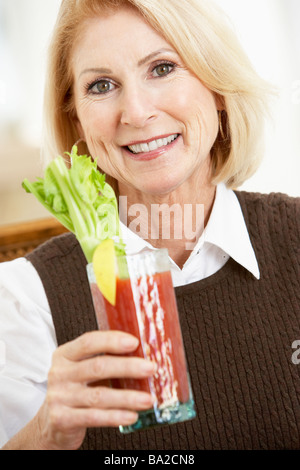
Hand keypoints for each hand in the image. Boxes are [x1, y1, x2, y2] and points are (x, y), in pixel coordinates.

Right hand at [35, 330, 155, 449]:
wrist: (53, 423)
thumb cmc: (77, 390)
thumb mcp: (82, 369)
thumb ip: (104, 359)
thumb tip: (143, 355)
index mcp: (65, 354)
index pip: (88, 342)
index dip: (112, 340)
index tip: (135, 342)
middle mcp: (59, 373)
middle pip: (97, 367)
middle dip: (128, 367)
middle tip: (151, 368)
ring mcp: (59, 396)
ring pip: (99, 395)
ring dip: (127, 397)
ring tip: (148, 399)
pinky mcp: (61, 419)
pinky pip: (93, 417)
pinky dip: (115, 417)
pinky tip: (132, 415)